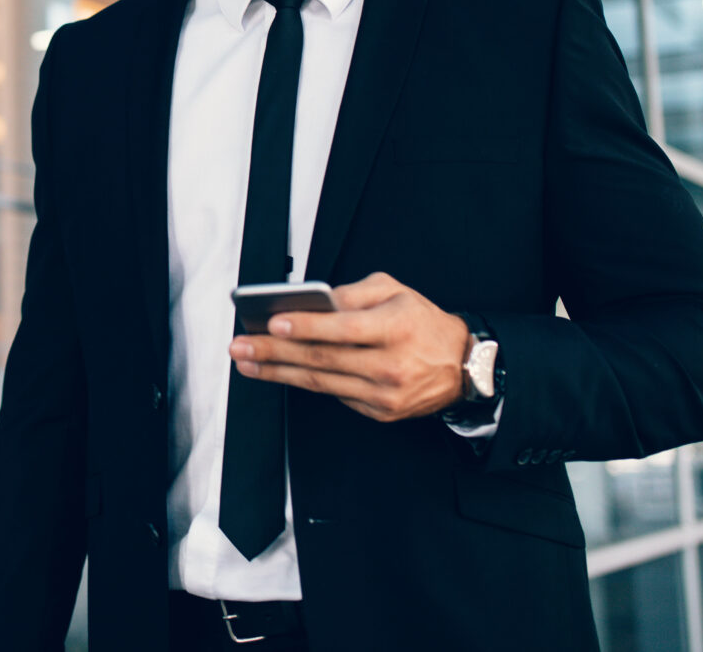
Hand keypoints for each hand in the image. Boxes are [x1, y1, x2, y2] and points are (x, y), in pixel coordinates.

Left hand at [228, 272, 470, 422]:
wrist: (462, 366)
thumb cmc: (422, 323)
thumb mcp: (395, 291)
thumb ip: (354, 292)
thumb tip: (314, 300)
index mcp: (394, 328)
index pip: (343, 329)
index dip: (305, 326)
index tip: (272, 323)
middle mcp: (389, 364)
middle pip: (323, 359)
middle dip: (275, 353)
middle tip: (240, 346)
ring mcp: (383, 394)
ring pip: (321, 382)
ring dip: (279, 373)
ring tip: (247, 362)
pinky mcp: (379, 412)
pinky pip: (335, 394)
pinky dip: (304, 383)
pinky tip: (279, 373)